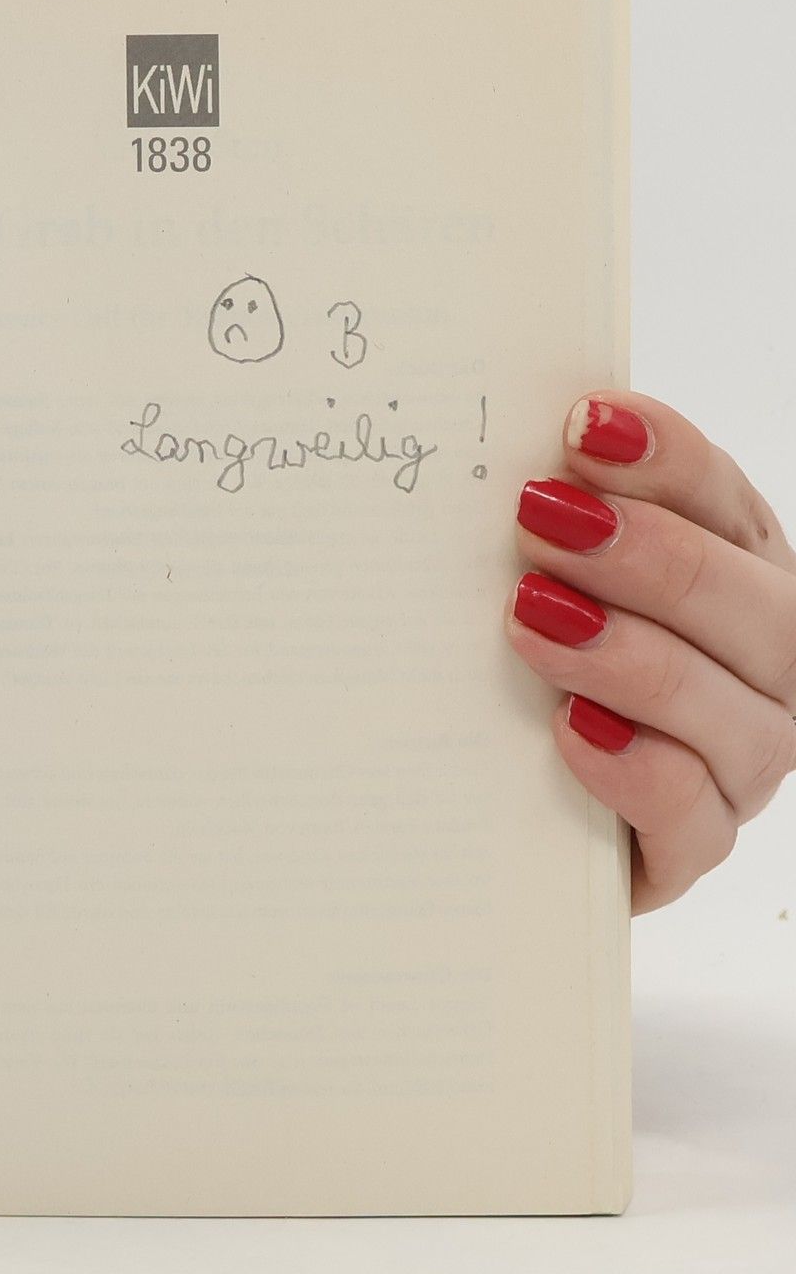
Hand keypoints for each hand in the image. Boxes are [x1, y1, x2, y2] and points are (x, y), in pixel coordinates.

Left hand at [506, 393, 795, 912]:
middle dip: (651, 557)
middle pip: (752, 606)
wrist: (508, 808)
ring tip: (531, 619)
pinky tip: (571, 733)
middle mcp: (765, 668)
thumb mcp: (544, 579)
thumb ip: (558, 519)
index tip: (582, 424)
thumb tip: (527, 449)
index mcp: (738, 574)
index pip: (726, 503)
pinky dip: (634, 771)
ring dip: (631, 658)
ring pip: (731, 714)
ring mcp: (739, 764)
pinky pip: (690, 820)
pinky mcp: (689, 848)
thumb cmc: (533, 666)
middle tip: (542, 521)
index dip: (665, 461)